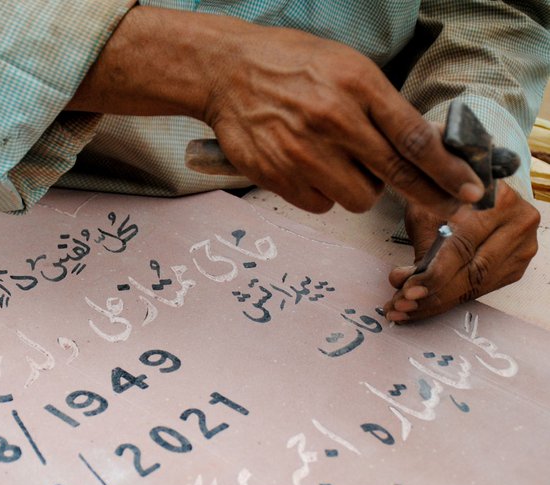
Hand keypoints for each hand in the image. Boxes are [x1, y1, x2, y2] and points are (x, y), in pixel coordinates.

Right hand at [204, 25, 484, 214]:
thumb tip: (423, 148)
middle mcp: (332, 120)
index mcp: (356, 86)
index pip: (413, 139)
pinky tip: (310, 170)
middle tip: (444, 205)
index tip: (470, 190)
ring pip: (357, 199)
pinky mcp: (276, 175)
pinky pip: (320, 206)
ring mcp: (301, 152)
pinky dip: (323, 194)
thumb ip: (383, 106)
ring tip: (341, 165)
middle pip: (393, 176)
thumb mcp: (346, 68)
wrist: (226, 73)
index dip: (447, 171)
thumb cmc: (291, 66)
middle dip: (425, 194)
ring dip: (359, 189)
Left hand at [383, 184, 539, 322]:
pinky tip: (424, 306)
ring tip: (405, 310)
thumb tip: (400, 280)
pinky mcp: (515, 265)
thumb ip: (419, 244)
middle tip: (401, 306)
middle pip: (474, 273)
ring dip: (437, 302)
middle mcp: (518, 224)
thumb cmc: (444, 195)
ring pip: (477, 286)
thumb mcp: (426, 208)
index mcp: (497, 200)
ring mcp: (521, 247)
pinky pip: (481, 288)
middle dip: (432, 295)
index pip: (463, 248)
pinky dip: (449, 299)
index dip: (434, 274)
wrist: (468, 192)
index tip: (407, 290)